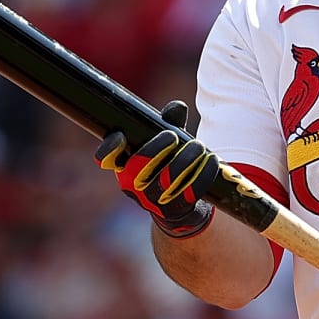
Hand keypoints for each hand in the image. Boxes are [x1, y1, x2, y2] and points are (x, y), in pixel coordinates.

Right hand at [94, 100, 214, 239]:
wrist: (179, 206)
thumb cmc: (168, 164)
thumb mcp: (167, 141)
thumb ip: (169, 122)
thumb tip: (177, 108)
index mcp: (123, 164)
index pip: (106, 158)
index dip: (109, 149)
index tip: (121, 137)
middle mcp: (131, 183)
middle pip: (138, 165)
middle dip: (156, 147)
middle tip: (173, 136)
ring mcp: (150, 200)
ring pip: (166, 179)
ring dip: (185, 159)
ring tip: (199, 146)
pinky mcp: (173, 210)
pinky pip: (189, 191)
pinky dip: (203, 174)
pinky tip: (212, 161)